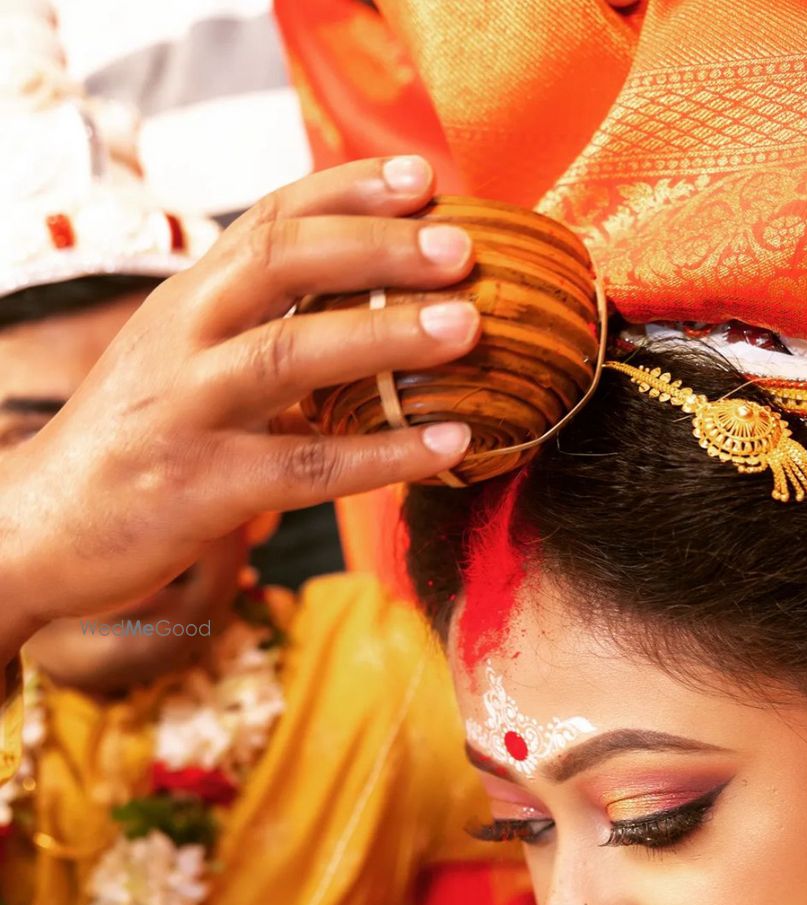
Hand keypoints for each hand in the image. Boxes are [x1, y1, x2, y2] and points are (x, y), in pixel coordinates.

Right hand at [0, 156, 479, 631]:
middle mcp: (182, 337)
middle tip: (461, 249)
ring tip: (468, 329)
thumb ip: (255, 331)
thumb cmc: (133, 442)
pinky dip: (383, 456)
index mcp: (186, 299)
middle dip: (377, 247)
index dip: (348, 191)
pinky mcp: (199, 488)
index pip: (269, 220)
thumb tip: (369, 318)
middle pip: (280, 262)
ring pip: (290, 354)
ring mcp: (186, 410)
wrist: (37, 529)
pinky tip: (448, 447)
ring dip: (386, 335)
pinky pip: (306, 465)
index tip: (423, 177)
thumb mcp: (181, 362)